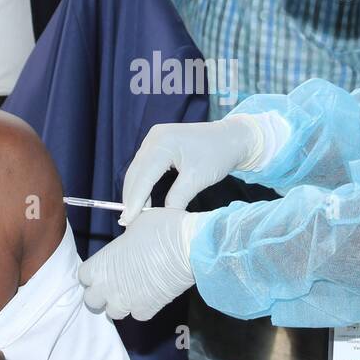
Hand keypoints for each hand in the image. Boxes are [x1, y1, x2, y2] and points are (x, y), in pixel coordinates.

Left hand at [80, 208, 200, 319]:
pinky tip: (151, 294)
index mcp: (100, 265)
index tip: (105, 269)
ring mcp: (126, 301)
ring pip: (113, 312)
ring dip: (121, 302)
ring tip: (135, 289)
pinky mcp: (146, 310)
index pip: (84, 276)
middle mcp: (108, 287)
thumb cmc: (160, 229)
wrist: (188, 246)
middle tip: (117, 282)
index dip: (94, 273)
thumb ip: (124, 242)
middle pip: (92, 300)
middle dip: (103, 293)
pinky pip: (138, 314)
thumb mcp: (134, 227)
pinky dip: (143, 307)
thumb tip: (128, 243)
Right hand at [121, 116, 263, 223]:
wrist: (232, 137)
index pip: (143, 177)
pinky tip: (143, 200)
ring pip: (138, 170)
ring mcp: (154, 139)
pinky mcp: (158, 143)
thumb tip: (161, 217)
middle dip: (130, 198)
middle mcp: (154, 138)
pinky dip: (143, 183)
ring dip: (135, 192)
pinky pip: (145, 166)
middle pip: (135, 173)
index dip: (134, 201)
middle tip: (127, 222)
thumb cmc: (218, 155)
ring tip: (133, 214)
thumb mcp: (197, 179)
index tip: (128, 221)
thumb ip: (177, 198)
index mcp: (163, 143)